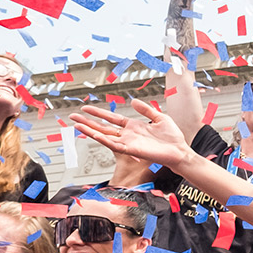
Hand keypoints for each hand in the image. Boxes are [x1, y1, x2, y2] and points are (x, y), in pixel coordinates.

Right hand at [71, 98, 193, 168]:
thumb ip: (146, 110)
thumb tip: (133, 101)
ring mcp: (128, 143)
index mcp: (133, 126)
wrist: (179, 151)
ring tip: (77, 125)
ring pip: (104, 136)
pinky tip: (94, 134)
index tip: (86, 108)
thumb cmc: (172, 137)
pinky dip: (104, 139)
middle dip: (88, 122)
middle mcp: (128, 135)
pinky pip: (114, 144)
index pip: (111, 118)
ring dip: (90, 130)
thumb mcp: (159, 117)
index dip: (98, 113)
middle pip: (103, 127)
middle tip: (73, 116)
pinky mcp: (131, 150)